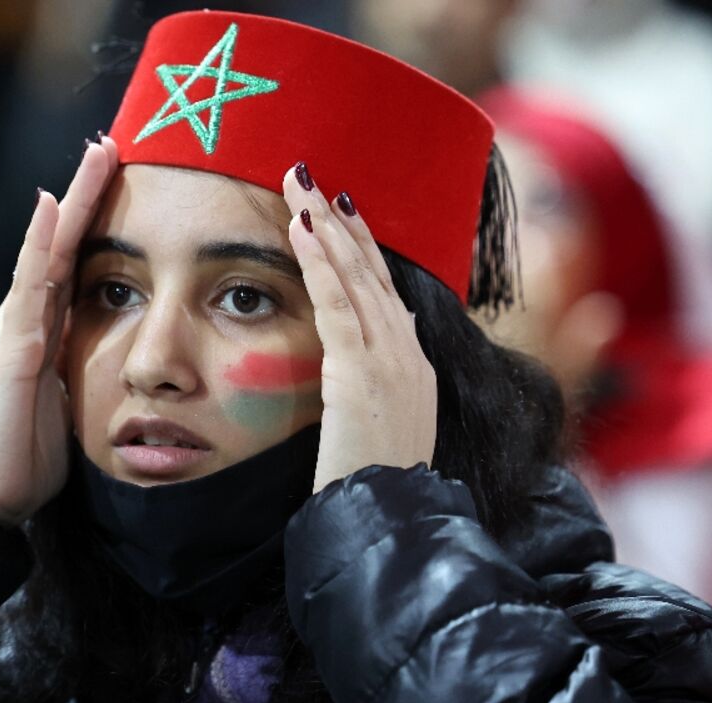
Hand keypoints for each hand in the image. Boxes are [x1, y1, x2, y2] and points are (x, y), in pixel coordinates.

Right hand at [0, 137, 118, 523]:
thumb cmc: (26, 455)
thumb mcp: (65, 401)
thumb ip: (76, 369)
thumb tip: (110, 354)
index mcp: (40, 332)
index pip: (72, 264)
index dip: (94, 221)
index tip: (120, 179)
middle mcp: (24, 319)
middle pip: (60, 244)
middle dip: (86, 193)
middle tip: (110, 144)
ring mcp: (14, 329)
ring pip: (47, 251)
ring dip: (71, 201)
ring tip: (96, 155)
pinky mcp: (12, 349)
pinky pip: (29, 287)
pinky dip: (39, 244)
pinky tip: (50, 209)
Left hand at [280, 163, 436, 491]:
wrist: (391, 518)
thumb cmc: (374, 484)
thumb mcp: (377, 429)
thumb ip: (367, 390)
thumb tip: (356, 364)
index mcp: (411, 365)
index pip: (383, 291)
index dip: (361, 247)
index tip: (340, 211)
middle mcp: (407, 352)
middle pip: (371, 270)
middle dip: (340, 220)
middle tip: (311, 176)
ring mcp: (391, 358)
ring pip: (355, 275)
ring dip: (325, 224)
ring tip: (299, 181)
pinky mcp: (364, 370)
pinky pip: (338, 303)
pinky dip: (320, 262)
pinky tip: (300, 227)